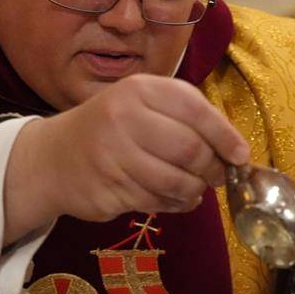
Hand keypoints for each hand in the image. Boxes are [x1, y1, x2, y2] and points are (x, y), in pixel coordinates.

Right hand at [4, 74, 248, 241]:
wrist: (53, 157)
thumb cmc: (112, 128)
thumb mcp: (144, 106)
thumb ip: (188, 119)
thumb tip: (236, 152)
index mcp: (140, 90)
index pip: (196, 111)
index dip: (225, 136)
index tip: (241, 156)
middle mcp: (124, 117)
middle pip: (190, 150)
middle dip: (213, 169)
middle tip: (217, 176)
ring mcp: (113, 155)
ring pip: (176, 181)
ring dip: (195, 190)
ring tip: (194, 188)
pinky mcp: (108, 189)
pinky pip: (157, 201)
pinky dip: (175, 203)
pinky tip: (173, 197)